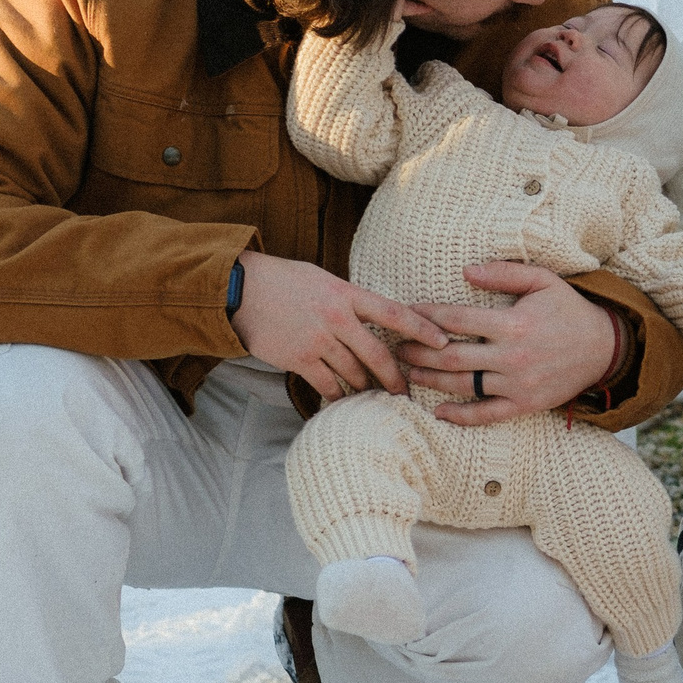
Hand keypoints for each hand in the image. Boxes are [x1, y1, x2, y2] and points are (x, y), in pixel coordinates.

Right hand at [230, 251, 450, 402]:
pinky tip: (343, 404)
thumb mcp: (321, 278)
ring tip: (374, 398)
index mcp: (346, 293)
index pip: (394, 312)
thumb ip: (347, 297)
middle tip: (406, 392)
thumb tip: (369, 313)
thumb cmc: (281, 279)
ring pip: (354, 373)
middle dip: (396, 377)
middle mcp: (337, 318)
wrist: (239, 288)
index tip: (443, 342)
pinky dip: (337, 397)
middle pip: (378, 354)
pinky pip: (327, 385)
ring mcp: (318, 340)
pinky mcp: (299, 359)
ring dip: (365, 388)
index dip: (422, 329)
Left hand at [396, 261, 618, 425]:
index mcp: (513, 323)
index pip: (457, 319)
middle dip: (419, 351)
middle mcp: (512, 356)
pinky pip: (486, 415)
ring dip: (430, 379)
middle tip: (397, 347)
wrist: (604, 348)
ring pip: (462, 385)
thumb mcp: (544, 281)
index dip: (426, 316)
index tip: (406, 314)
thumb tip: (466, 271)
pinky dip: (460, 416)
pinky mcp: (525, 404)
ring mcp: (518, 384)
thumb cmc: (569, 310)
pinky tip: (438, 411)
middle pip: (451, 355)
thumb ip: (505, 273)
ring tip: (408, 372)